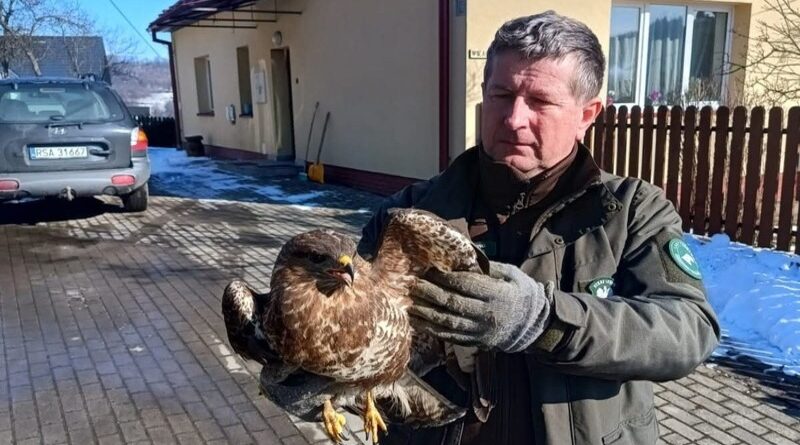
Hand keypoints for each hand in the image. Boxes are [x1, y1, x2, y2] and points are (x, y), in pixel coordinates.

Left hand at [408, 261, 552, 351]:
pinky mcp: (475, 341)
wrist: (533, 326)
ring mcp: (480, 330)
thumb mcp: (513, 274)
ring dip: (426, 313)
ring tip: (409, 303)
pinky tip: (418, 322)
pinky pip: (450, 337)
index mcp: (497, 294)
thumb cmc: (522, 293)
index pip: (466, 285)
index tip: (429, 270)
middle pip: (453, 304)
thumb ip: (491, 267)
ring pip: (448, 322)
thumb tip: (466, 256)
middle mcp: (486, 314)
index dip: (445, 278)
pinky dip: (433, 330)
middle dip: (430, 294)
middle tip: (412, 285)